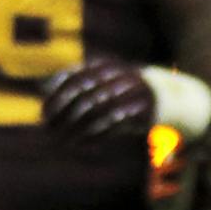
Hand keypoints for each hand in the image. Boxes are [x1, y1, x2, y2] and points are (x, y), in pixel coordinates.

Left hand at [41, 57, 155, 143]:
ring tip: (62, 140)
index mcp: (105, 65)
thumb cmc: (124, 92)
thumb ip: (74, 82)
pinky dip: (94, 135)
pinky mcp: (142, 112)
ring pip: (96, 110)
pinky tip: (82, 144)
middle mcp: (118, 76)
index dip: (55, 96)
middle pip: (83, 94)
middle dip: (62, 113)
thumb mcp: (100, 81)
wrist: (169, 99)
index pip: (73, 78)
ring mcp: (131, 93)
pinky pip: (113, 124)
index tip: (43, 112)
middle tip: (48, 128)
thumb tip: (41, 87)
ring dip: (75, 128)